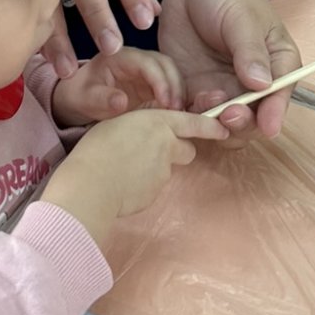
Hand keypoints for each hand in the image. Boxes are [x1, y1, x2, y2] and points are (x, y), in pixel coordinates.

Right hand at [46, 107, 227, 243]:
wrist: (92, 183)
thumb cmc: (97, 147)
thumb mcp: (118, 122)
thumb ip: (141, 126)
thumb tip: (147, 136)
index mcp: (157, 122)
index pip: (193, 122)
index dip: (210, 126)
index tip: (223, 130)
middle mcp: (167, 145)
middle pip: (186, 149)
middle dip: (177, 152)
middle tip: (152, 153)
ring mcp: (163, 171)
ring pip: (167, 169)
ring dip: (155, 169)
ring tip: (127, 169)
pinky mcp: (156, 193)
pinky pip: (152, 187)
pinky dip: (142, 186)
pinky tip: (123, 184)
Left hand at [52, 49, 184, 126]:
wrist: (81, 98)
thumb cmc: (82, 95)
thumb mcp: (86, 99)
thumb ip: (102, 99)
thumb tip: (122, 101)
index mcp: (120, 56)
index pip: (147, 63)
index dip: (160, 81)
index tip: (165, 103)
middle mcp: (138, 59)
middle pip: (166, 65)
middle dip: (174, 86)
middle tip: (176, 110)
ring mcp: (147, 71)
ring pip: (173, 74)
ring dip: (179, 93)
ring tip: (177, 114)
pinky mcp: (153, 84)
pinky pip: (171, 87)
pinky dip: (177, 99)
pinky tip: (176, 115)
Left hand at [158, 0, 299, 139]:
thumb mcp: (241, 17)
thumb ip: (250, 51)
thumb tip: (263, 85)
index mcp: (277, 63)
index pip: (281, 95)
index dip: (275, 113)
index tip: (266, 126)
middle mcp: (253, 83)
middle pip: (254, 118)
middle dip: (242, 123)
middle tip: (228, 114)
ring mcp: (223, 89)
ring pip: (224, 123)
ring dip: (215, 121)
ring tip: (203, 98)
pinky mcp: (195, 90)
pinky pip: (193, 113)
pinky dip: (188, 114)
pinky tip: (179, 100)